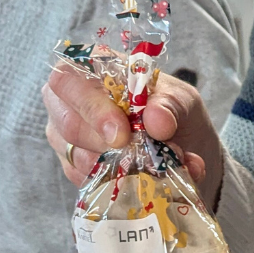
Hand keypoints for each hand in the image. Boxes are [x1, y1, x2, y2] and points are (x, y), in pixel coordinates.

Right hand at [42, 64, 223, 209]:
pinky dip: (121, 183)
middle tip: (143, 153)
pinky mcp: (74, 168)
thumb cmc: (174, 111)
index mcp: (91, 70)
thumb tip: (156, 121)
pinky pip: (87, 180)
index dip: (92, 107)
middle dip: (109, 143)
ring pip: (77, 156)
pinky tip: (145, 178)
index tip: (121, 134)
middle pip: (69, 124)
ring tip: (158, 164)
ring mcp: (67, 136)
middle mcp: (70, 102)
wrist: (186, 148)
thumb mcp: (182, 100)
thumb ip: (170, 106)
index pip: (68, 79)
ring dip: (121, 165)